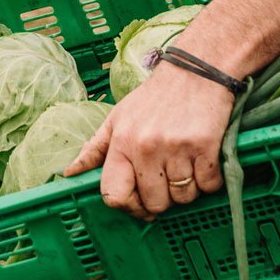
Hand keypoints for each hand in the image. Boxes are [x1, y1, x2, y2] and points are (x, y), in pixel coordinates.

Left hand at [63, 63, 232, 219]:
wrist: (195, 73)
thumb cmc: (154, 99)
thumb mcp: (117, 118)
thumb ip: (94, 149)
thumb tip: (69, 172)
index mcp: (121, 142)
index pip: (114, 195)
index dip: (129, 207)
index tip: (140, 204)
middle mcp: (145, 147)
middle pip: (154, 204)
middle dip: (163, 198)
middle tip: (167, 178)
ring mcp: (176, 148)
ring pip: (183, 198)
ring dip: (187, 189)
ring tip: (185, 164)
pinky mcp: (205, 147)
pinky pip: (209, 186)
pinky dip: (209, 180)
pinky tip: (203, 160)